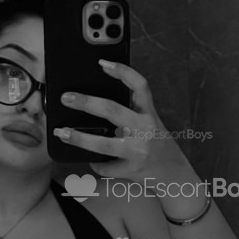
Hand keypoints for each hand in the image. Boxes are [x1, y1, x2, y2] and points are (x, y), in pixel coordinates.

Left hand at [55, 60, 189, 181]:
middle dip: (86, 103)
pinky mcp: (131, 170)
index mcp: (150, 115)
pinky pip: (105, 166)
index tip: (102, 63)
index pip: (139, 86)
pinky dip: (96, 164)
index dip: (122, 72)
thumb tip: (96, 103)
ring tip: (62, 132)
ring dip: (79, 138)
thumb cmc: (158, 146)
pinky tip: (92, 161)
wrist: (176, 174)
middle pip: (112, 110)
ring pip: (103, 144)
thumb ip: (132, 112)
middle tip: (66, 98)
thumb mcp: (150, 123)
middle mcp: (145, 130)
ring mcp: (138, 151)